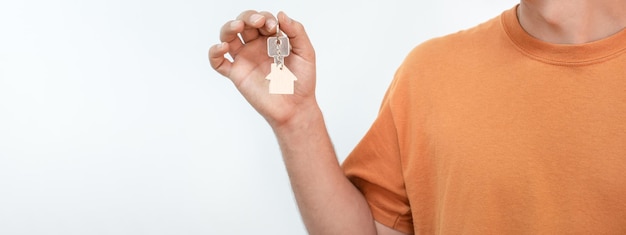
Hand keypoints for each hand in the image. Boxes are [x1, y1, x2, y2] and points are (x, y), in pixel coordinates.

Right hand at [209, 11, 316, 126]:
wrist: (295, 108)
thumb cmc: (302, 82)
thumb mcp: (306, 53)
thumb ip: (296, 32)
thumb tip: (281, 14)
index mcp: (272, 40)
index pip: (262, 19)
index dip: (265, 18)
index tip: (273, 27)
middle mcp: (256, 47)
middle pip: (243, 23)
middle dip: (248, 17)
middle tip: (258, 22)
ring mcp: (245, 59)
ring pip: (228, 37)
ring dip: (229, 27)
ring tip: (237, 26)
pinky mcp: (237, 74)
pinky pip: (218, 62)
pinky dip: (214, 52)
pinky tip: (222, 47)